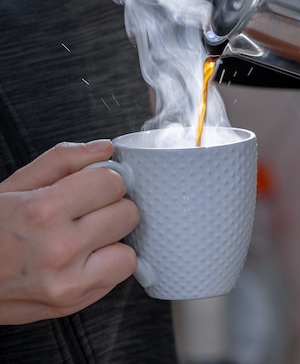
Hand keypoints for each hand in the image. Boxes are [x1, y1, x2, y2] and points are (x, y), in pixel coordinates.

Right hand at [0, 140, 139, 323]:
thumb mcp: (15, 185)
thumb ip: (63, 160)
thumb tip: (105, 149)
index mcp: (44, 211)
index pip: (113, 183)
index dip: (104, 179)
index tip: (92, 185)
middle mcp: (59, 249)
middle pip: (127, 214)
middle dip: (112, 207)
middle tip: (87, 211)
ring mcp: (67, 283)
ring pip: (128, 253)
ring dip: (113, 241)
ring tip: (86, 237)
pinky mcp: (71, 305)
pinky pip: (116, 279)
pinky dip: (105, 266)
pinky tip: (81, 258)